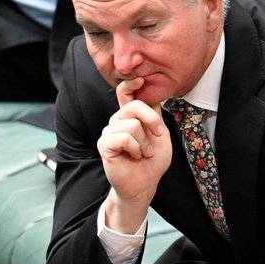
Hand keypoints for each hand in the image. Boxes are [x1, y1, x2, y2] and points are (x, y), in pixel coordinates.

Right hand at [98, 77, 170, 232]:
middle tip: (157, 136)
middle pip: (133, 105)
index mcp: (130, 116)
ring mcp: (109, 131)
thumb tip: (151, 94)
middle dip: (152, 121)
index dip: (131, 84)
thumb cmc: (153, 161)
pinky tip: (134, 156)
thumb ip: (155, 115)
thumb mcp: (160, 134)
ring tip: (143, 153)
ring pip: (131, 125)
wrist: (145, 184)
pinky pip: (124, 137)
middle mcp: (118, 120)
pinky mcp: (104, 144)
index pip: (125, 93)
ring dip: (144, 142)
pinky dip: (135, 149)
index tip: (141, 79)